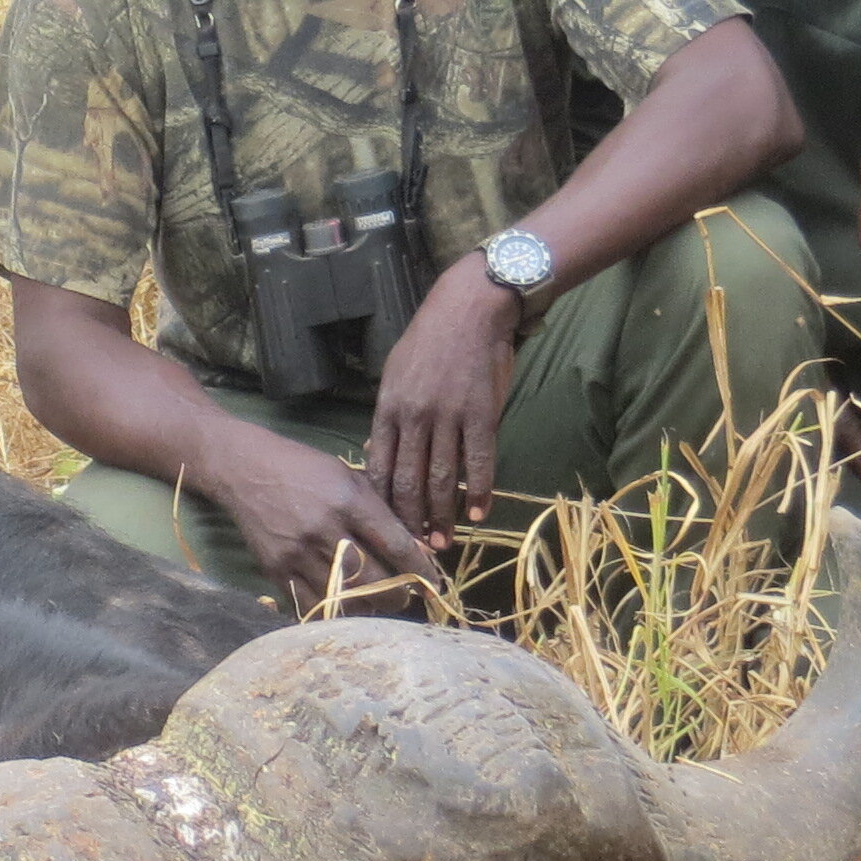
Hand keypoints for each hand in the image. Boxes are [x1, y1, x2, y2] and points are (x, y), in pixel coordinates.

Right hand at [202, 428, 436, 610]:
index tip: (434, 584)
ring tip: (377, 603)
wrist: (244, 470)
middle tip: (405, 596)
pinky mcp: (276, 570)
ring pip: (345, 597)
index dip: (421, 570)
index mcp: (349, 501)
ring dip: (368, 607)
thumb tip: (417, 548)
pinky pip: (311, 605)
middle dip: (397, 594)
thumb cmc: (305, 469)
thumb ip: (381, 511)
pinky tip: (345, 606)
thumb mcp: (349, 477)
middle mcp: (324, 529)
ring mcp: (297, 553)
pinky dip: (334, 611)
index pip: (396, 545)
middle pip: (374, 579)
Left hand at [364, 263, 523, 535]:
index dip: (383, 505)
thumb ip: (388, 418)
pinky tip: (478, 513)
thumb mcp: (394, 375)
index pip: (380, 469)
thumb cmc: (429, 342)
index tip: (384, 531)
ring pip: (443, 479)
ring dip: (442, 516)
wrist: (470, 308)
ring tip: (443, 542)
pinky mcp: (483, 415)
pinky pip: (480, 462)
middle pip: (409, 482)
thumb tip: (377, 456)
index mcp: (388, 410)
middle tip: (413, 552)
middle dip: (410, 521)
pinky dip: (479, 492)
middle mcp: (415, 418)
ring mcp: (450, 417)